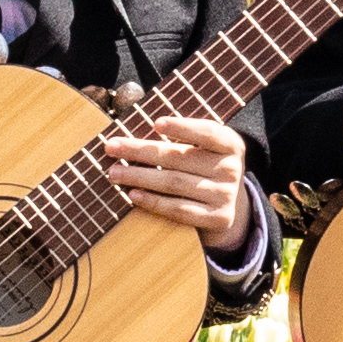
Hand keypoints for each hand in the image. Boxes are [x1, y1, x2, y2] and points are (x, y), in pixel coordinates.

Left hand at [102, 110, 252, 237]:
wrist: (230, 204)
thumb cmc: (205, 166)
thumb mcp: (205, 148)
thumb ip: (181, 137)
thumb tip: (135, 131)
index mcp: (230, 144)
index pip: (207, 132)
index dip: (182, 127)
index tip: (156, 123)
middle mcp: (231, 169)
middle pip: (179, 158)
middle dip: (141, 151)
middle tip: (112, 147)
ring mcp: (225, 195)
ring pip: (175, 183)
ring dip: (140, 177)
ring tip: (115, 172)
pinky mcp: (217, 218)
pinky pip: (180, 209)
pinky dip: (154, 202)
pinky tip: (134, 194)